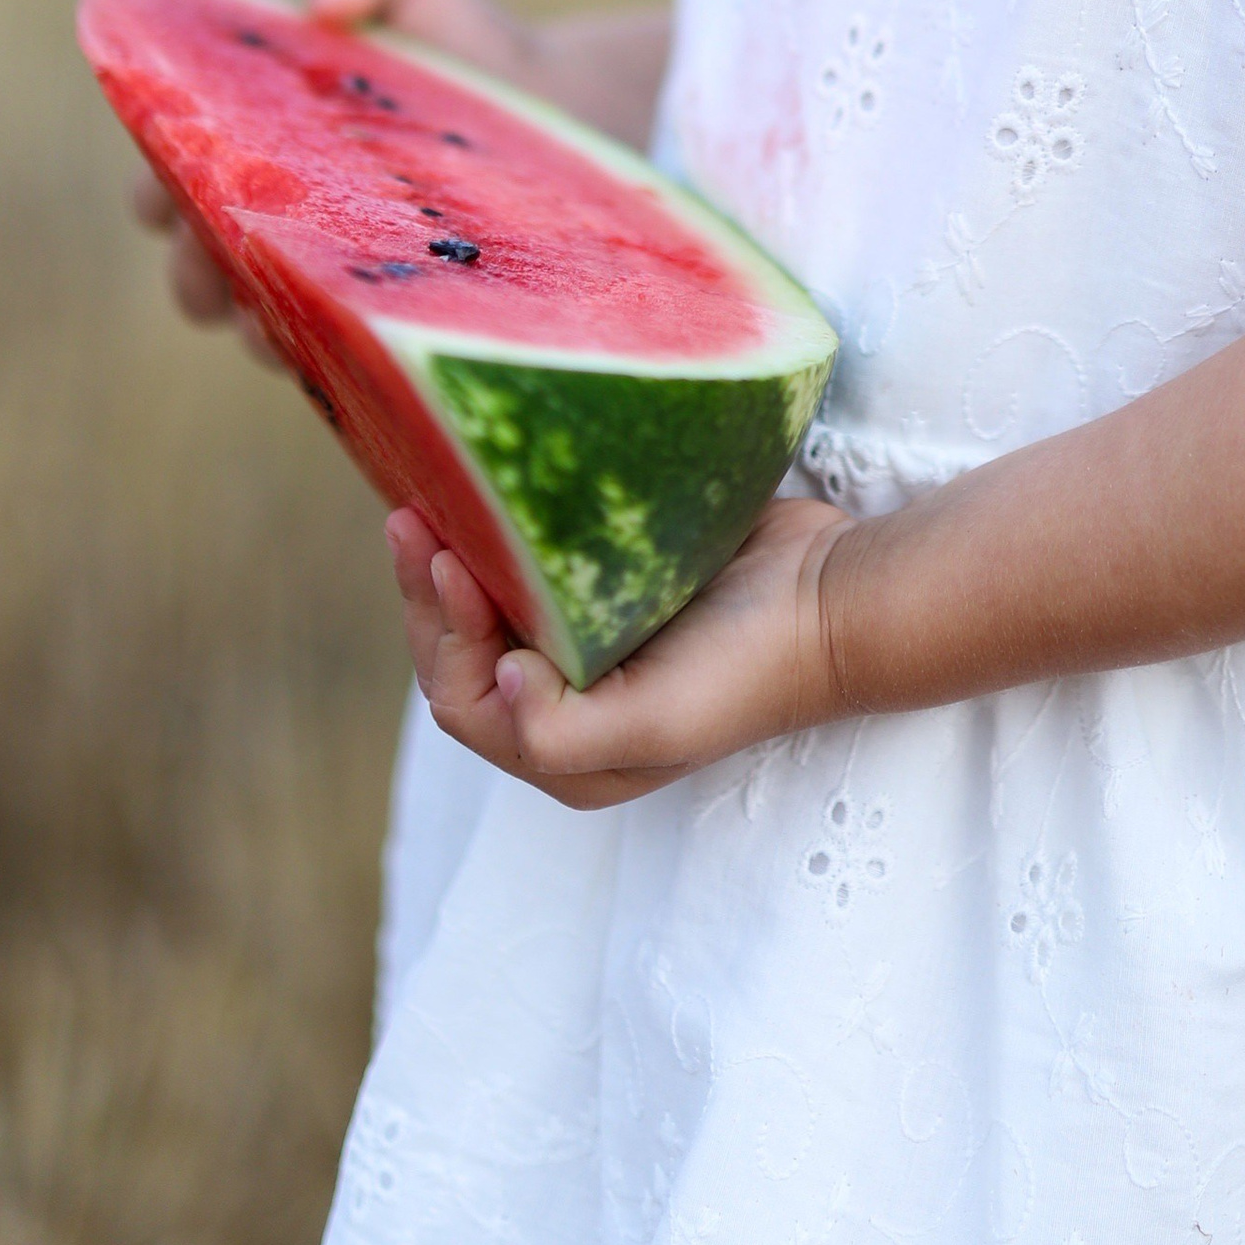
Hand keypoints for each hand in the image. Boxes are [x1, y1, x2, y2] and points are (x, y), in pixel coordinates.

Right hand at [130, 0, 540, 361]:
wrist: (563, 111)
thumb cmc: (460, 42)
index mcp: (247, 145)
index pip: (164, 178)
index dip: (152, 187)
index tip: (166, 188)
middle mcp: (272, 225)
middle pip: (194, 268)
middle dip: (193, 269)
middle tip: (221, 260)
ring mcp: (326, 284)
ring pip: (260, 327)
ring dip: (258, 323)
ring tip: (286, 312)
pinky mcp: (387, 330)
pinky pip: (342, 363)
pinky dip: (336, 355)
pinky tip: (360, 338)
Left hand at [387, 496, 857, 809]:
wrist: (835, 599)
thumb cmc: (748, 672)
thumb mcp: (656, 726)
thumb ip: (564, 732)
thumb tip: (500, 684)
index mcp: (570, 753)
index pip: (468, 699)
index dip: (445, 635)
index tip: (448, 558)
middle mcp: (570, 702)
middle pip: (466, 653)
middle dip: (428, 592)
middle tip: (409, 516)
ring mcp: (593, 639)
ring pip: (493, 605)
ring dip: (455, 557)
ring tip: (427, 497)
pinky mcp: (616, 583)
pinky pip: (537, 563)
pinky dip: (503, 533)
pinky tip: (489, 491)